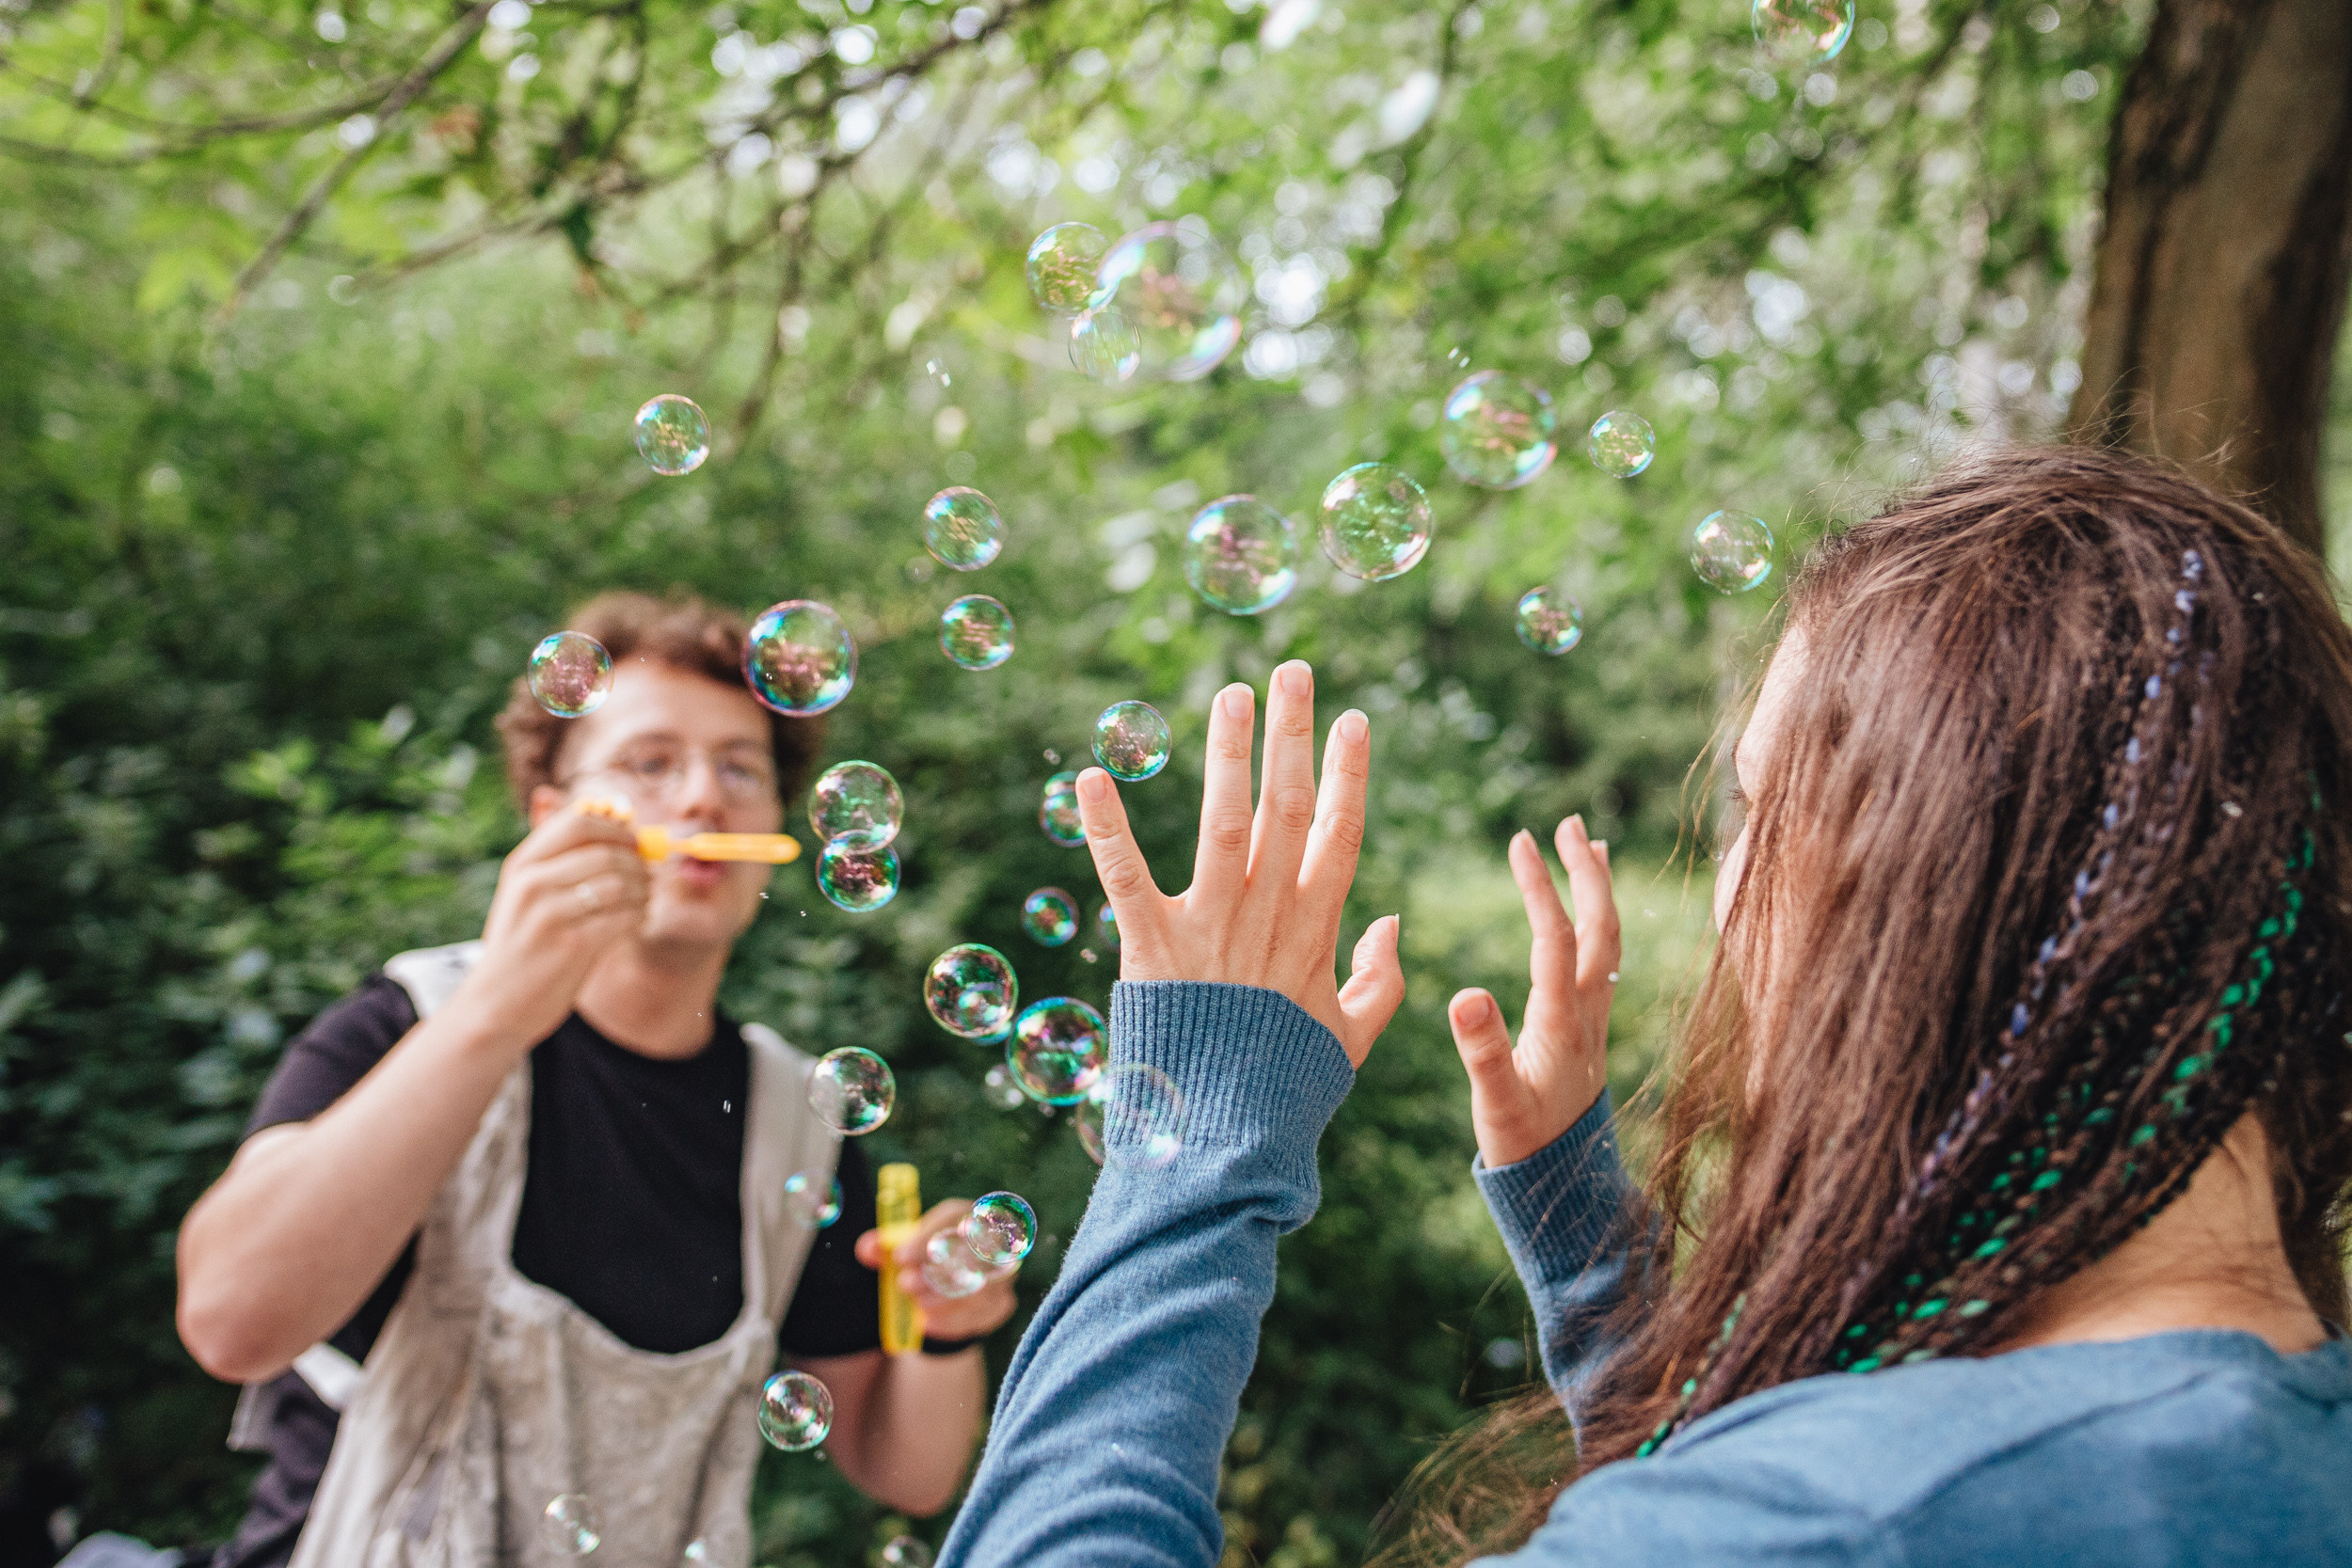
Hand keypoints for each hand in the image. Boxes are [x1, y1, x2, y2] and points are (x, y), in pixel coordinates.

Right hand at [454, 800, 650, 1046]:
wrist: (497, 1002)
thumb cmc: (524, 943)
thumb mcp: (528, 894)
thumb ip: (564, 859)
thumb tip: (621, 820)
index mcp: (522, 864)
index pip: (578, 822)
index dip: (617, 829)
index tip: (634, 842)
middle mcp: (532, 883)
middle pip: (606, 852)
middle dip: (637, 863)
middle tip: (647, 876)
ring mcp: (550, 914)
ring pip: (620, 883)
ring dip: (642, 891)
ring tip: (642, 900)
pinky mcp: (571, 945)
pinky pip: (624, 916)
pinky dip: (638, 916)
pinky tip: (634, 921)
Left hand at [854, 1199, 1020, 1342]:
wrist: (945, 1293)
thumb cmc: (923, 1262)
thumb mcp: (901, 1252)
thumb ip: (883, 1248)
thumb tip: (866, 1249)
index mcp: (964, 1216)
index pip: (953, 1218)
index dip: (927, 1237)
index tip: (900, 1257)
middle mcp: (991, 1241)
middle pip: (973, 1252)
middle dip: (937, 1271)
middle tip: (906, 1285)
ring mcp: (1001, 1274)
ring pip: (979, 1288)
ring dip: (944, 1300)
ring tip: (917, 1306)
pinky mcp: (1002, 1303)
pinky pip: (982, 1314)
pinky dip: (952, 1322)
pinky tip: (928, 1324)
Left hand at [1074, 659, 1402, 1067]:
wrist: (1229, 1139)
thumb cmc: (1287, 1091)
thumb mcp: (1351, 1038)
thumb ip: (1379, 980)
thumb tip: (1394, 921)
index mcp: (1314, 931)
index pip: (1339, 834)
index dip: (1349, 773)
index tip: (1353, 721)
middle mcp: (1267, 915)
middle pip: (1288, 807)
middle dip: (1293, 735)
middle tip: (1294, 670)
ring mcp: (1211, 926)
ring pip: (1224, 820)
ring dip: (1228, 752)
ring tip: (1233, 690)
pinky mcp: (1153, 946)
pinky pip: (1125, 875)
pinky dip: (1106, 825)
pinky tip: (1090, 774)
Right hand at [1448, 816, 1619, 1167]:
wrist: (1567, 1187)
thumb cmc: (1525, 1146)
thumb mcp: (1495, 1102)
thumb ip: (1481, 1050)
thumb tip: (1463, 993)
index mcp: (1561, 1023)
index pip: (1554, 938)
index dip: (1539, 887)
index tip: (1520, 839)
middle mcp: (1588, 1013)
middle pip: (1599, 928)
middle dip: (1586, 872)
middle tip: (1569, 822)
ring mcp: (1596, 1020)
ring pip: (1607, 941)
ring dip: (1599, 890)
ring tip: (1591, 844)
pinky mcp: (1592, 1029)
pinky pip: (1604, 960)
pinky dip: (1597, 922)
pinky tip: (1589, 913)